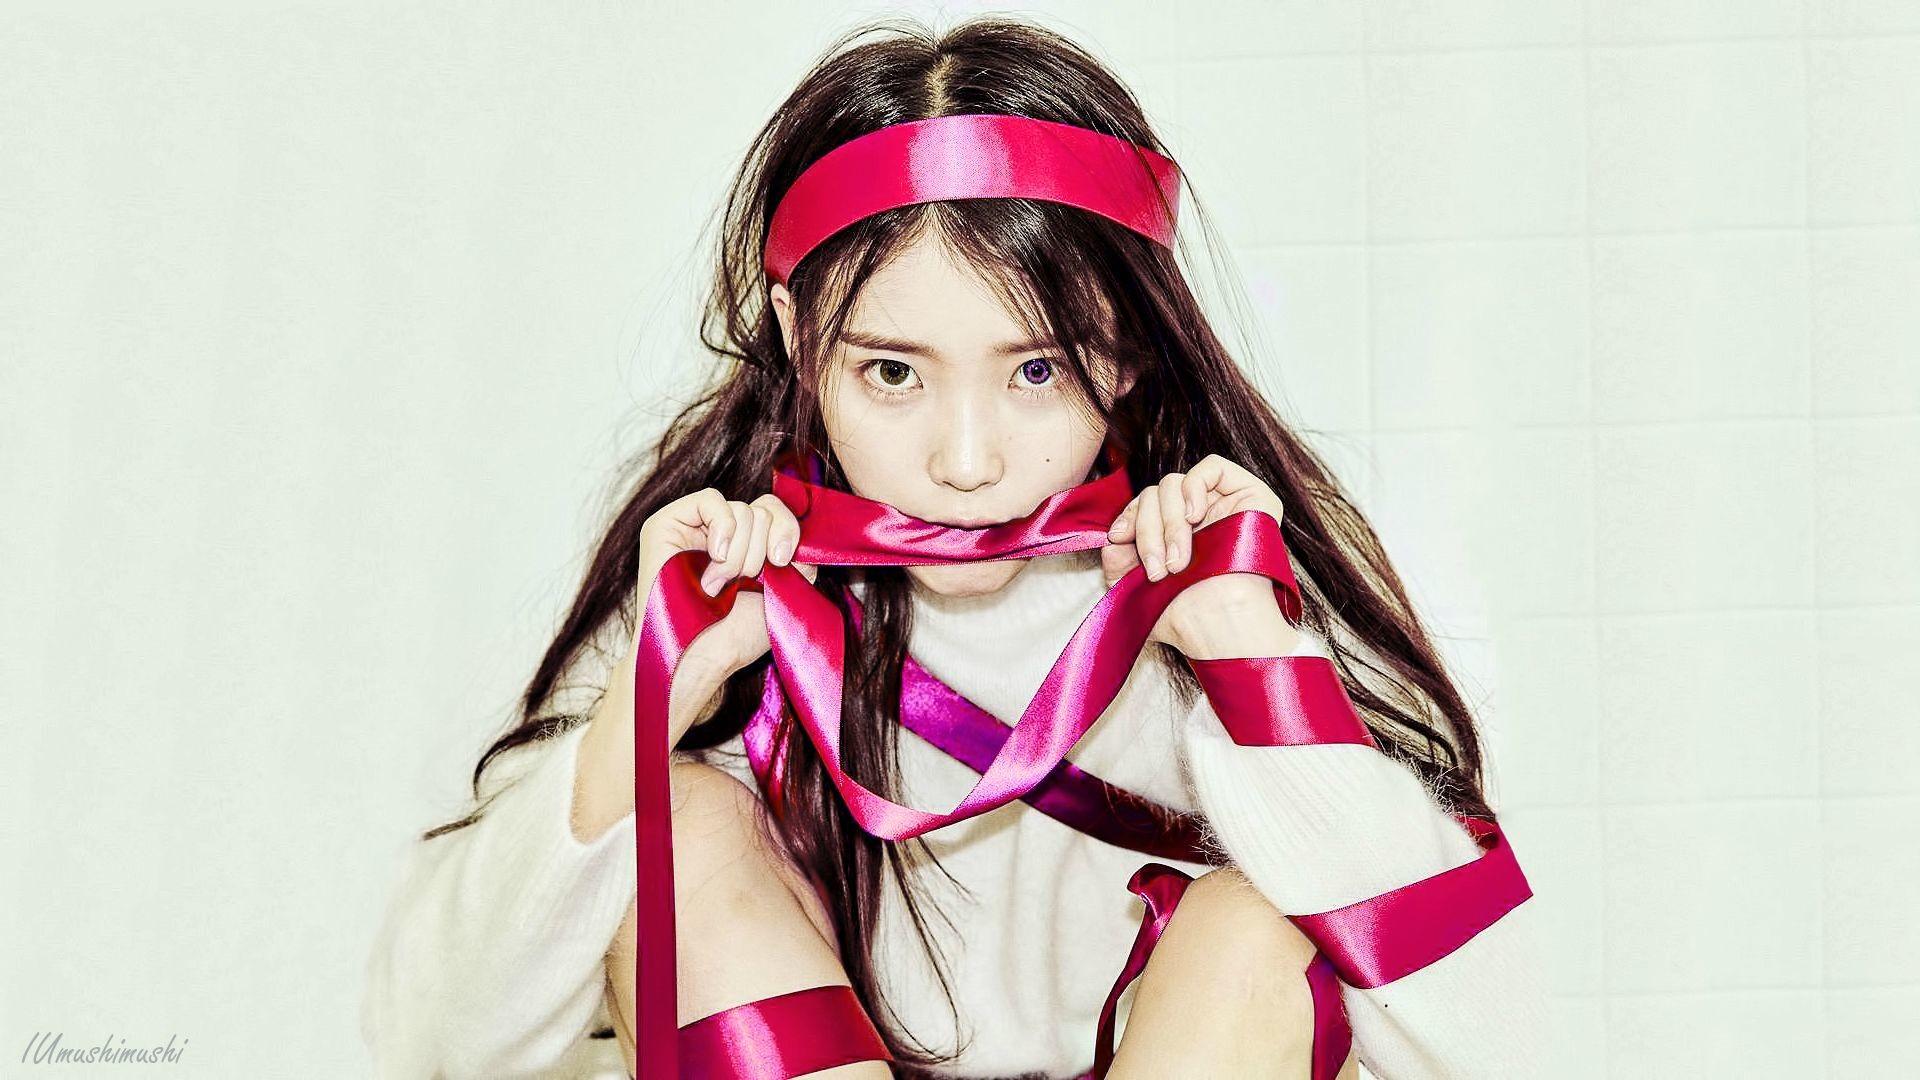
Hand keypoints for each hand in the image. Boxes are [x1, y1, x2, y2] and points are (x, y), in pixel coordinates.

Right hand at [635, 488, 818, 683]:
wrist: (703, 656)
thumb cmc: (739, 632)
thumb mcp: (786, 586)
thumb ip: (798, 550)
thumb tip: (804, 523)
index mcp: (749, 544)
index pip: (776, 511)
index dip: (786, 529)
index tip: (782, 561)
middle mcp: (721, 533)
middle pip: (762, 509)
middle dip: (759, 550)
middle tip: (740, 584)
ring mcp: (691, 527)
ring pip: (741, 509)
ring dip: (740, 554)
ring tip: (719, 585)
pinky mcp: (666, 523)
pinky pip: (710, 500)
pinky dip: (724, 528)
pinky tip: (716, 556)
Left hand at [1100, 454, 1298, 657]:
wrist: (1218, 625)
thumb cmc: (1182, 615)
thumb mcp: (1133, 588)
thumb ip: (1116, 560)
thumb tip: (1112, 539)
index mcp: (1175, 534)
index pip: (1144, 505)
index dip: (1128, 515)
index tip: (1119, 537)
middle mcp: (1200, 517)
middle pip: (1155, 494)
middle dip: (1148, 530)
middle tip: (1158, 569)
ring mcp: (1224, 504)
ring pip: (1176, 483)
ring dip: (1169, 522)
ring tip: (1179, 560)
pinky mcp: (1250, 494)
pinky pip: (1212, 467)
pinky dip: (1193, 487)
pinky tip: (1195, 517)